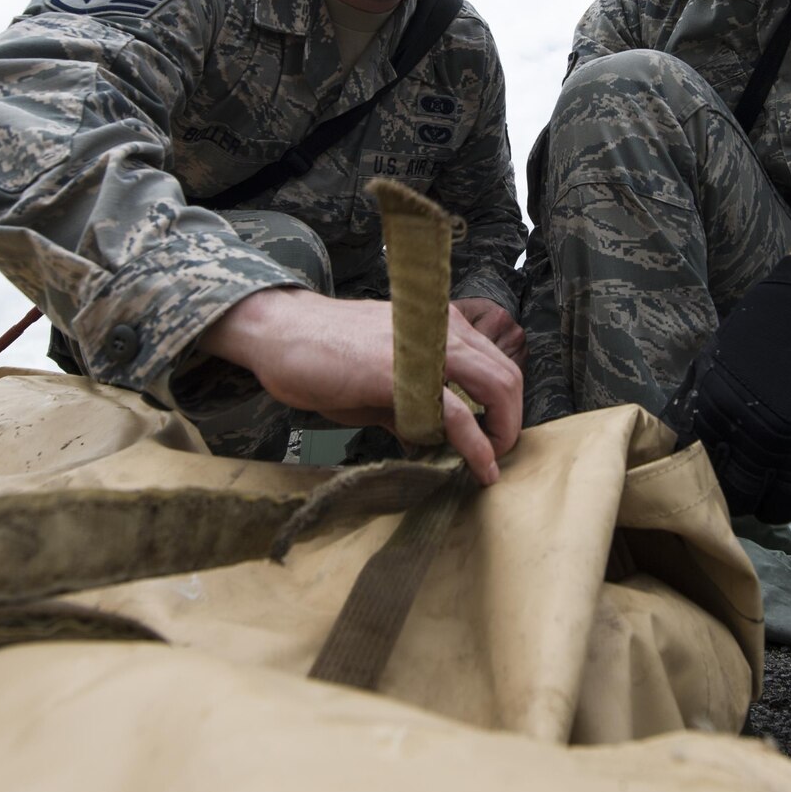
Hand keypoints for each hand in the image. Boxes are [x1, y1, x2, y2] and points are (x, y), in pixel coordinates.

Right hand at [199, 288, 520, 484]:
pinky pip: (455, 412)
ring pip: (496, 386)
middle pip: (507, 375)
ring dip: (502, 432)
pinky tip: (477, 467)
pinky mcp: (402, 375)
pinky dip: (475, 445)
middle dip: (511, 421)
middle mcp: (440, 329)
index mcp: (438, 324)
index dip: (504, 405)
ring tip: (491, 464)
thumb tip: (431, 440)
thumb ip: (411, 405)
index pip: (495, 361)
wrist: (279, 333)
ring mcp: (424, 349)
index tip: (495, 436)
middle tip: (499, 454)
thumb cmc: (323, 354)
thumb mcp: (379, 378)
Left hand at [660, 254, 790, 522]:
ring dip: (784, 504)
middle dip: (751, 501)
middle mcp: (765, 441)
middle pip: (752, 502)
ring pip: (790, 508)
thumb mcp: (714, 362)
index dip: (717, 489)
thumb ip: (695, 407)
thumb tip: (675, 448)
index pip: (713, 480)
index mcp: (725, 418)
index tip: (726, 485)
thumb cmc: (765, 333)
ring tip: (784, 490)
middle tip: (757, 491)